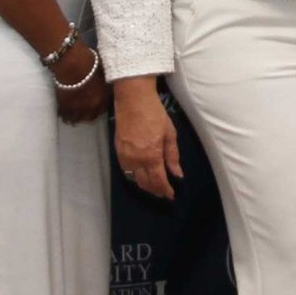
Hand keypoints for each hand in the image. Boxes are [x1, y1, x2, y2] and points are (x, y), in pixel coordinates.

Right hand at [52, 42, 111, 125]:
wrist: (70, 61)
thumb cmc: (88, 60)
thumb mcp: (103, 70)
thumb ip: (105, 80)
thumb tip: (106, 82)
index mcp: (104, 96)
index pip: (104, 108)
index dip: (99, 105)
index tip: (96, 102)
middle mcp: (92, 105)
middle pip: (91, 116)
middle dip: (88, 112)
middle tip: (85, 107)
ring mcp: (78, 107)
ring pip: (77, 118)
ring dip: (76, 115)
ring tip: (73, 111)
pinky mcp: (64, 106)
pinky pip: (65, 116)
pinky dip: (65, 114)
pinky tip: (64, 111)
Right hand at [113, 80, 182, 199]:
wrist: (133, 99)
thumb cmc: (155, 114)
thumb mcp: (169, 134)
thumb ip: (172, 156)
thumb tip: (177, 175)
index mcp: (151, 156)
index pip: (158, 181)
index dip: (165, 190)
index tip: (171, 195)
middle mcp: (136, 160)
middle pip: (145, 184)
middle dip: (155, 191)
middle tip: (164, 192)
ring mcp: (125, 156)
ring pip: (134, 179)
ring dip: (145, 185)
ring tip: (154, 186)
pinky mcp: (117, 151)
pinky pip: (126, 170)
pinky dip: (135, 176)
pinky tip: (142, 174)